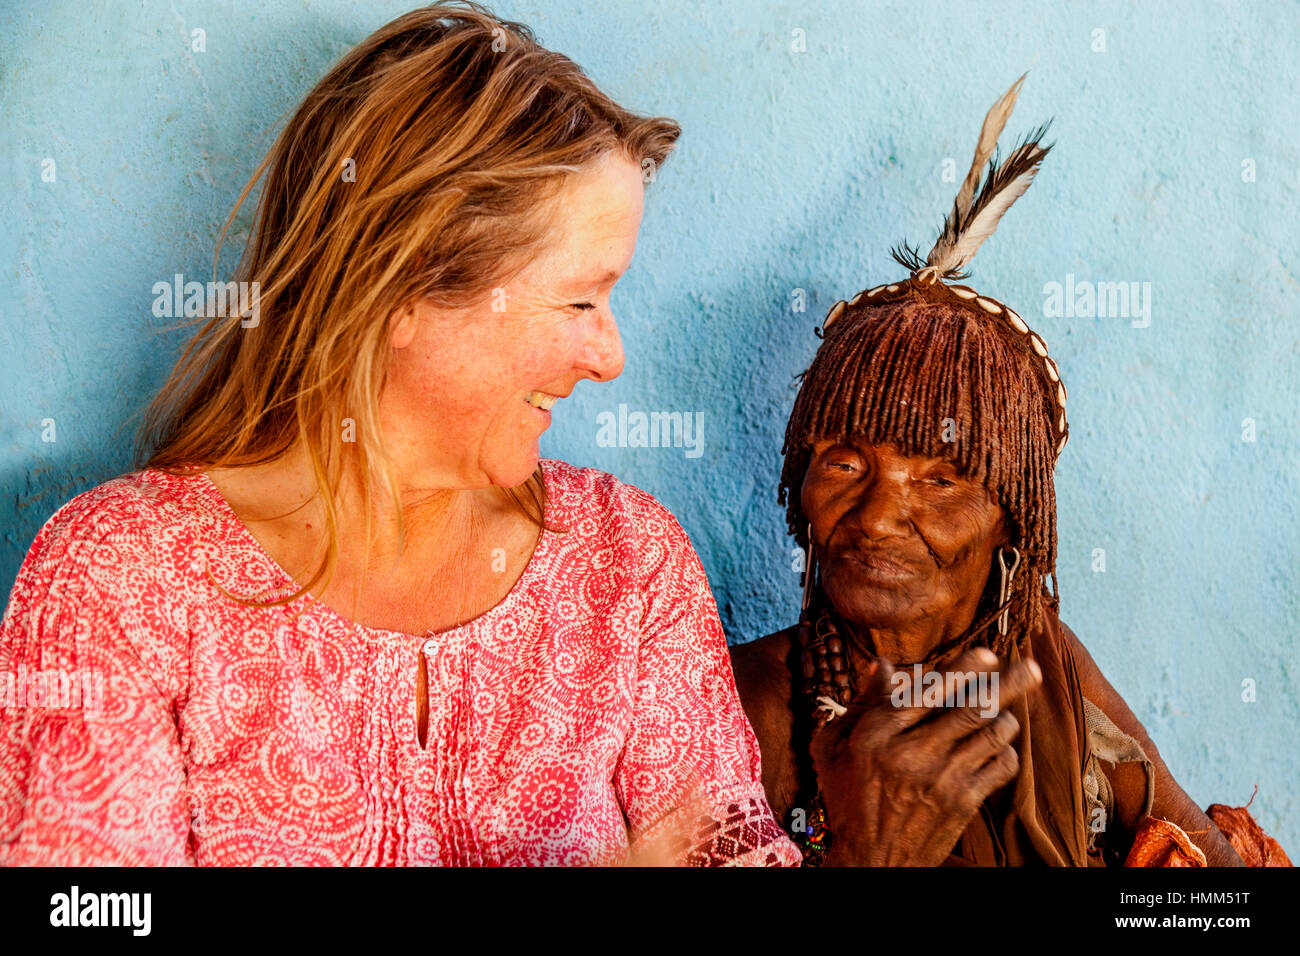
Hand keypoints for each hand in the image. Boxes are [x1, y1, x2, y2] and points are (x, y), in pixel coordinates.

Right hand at [810, 646, 1041, 865]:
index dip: (963, 668)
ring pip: (991, 734)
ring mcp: (941, 778)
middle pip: (971, 707)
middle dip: (1008, 682)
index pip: (928, 690)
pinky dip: (1005, 751)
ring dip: (1005, 717)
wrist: (869, 859)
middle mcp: (912, 753)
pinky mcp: (962, 802)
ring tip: (1005, 711)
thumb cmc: (848, 797)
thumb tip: (882, 665)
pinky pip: (999, 766)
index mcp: (878, 734)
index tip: (987, 653)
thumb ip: (862, 704)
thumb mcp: (834, 748)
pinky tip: (996, 747)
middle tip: (1031, 667)